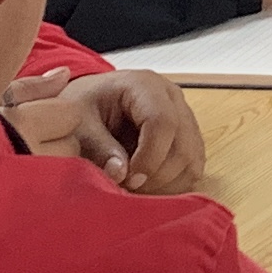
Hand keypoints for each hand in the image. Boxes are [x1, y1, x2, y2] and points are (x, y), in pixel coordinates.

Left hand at [8, 65, 207, 192]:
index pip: (163, 122)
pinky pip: (193, 167)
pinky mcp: (188, 137)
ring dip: (167, 182)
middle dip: (157, 175)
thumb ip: (98, 148)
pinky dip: (173, 183)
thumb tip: (121, 173)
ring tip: (136, 185)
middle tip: (128, 186)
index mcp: (145, 85)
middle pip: (183, 145)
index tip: (128, 179)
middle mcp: (172, 98)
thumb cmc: (83, 107)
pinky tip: (148, 183)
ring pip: (192, 160)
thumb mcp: (78, 125)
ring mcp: (185, 117)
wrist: (89, 103)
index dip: (150, 157)